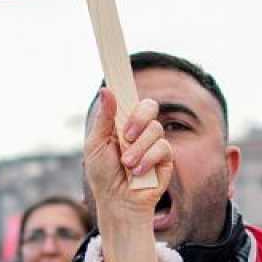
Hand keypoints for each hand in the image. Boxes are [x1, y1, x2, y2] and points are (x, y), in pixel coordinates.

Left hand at [85, 90, 172, 261]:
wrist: (117, 203)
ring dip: (138, 148)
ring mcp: (153, 143)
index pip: (128, 97)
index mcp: (121, 122)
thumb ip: (105, 119)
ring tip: (127, 164)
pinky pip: (162, 147)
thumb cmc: (103, 175)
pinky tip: (137, 172)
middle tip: (125, 135)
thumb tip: (107, 90)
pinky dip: (148, 159)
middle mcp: (139, 129)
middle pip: (149, 106)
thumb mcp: (96, 146)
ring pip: (155, 129)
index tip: (119, 59)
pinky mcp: (165, 158)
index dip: (126, 78)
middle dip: (138, 118)